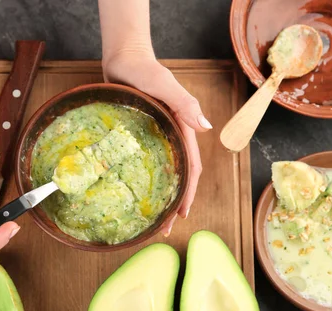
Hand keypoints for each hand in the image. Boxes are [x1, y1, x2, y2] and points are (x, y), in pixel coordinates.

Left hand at [102, 49, 210, 235]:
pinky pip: (146, 163)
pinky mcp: (139, 137)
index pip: (191, 168)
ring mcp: (156, 138)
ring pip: (162, 173)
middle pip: (178, 177)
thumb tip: (207, 128)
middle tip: (164, 230)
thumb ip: (184, 104)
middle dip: (175, 204)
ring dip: (161, 197)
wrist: (124, 59)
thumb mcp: (165, 85)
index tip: (182, 216)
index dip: (188, 194)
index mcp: (182, 130)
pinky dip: (145, 181)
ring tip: (151, 221)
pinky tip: (134, 194)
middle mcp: (172, 138)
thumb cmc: (144, 69)